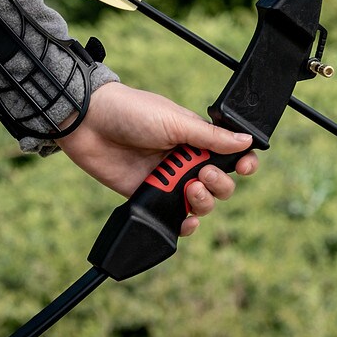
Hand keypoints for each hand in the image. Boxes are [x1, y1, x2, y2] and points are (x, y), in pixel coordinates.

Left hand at [59, 82, 257, 236]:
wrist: (89, 124)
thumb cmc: (131, 112)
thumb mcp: (175, 121)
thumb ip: (211, 137)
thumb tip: (246, 142)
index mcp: (195, 138)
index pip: (230, 155)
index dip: (243, 164)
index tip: (245, 167)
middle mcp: (184, 161)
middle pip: (220, 184)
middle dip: (220, 184)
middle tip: (202, 174)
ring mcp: (167, 180)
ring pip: (201, 203)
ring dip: (204, 202)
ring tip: (190, 188)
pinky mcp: (148, 197)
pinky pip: (174, 218)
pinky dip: (185, 224)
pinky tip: (186, 220)